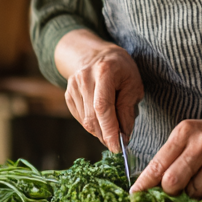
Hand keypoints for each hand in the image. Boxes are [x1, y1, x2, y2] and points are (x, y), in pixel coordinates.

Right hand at [56, 30, 143, 152]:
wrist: (94, 54)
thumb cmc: (119, 68)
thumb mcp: (133, 83)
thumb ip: (128, 108)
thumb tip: (125, 134)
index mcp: (104, 72)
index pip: (103, 107)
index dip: (109, 130)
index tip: (118, 147)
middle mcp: (84, 78)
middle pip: (92, 117)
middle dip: (106, 135)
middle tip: (119, 143)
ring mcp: (72, 87)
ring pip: (86, 121)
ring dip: (100, 132)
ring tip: (113, 129)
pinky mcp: (68, 95)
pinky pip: (81, 118)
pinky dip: (93, 125)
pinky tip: (102, 120)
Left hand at [129, 64, 201, 197]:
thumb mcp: (192, 135)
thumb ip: (172, 157)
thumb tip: (151, 186)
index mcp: (185, 132)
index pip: (158, 164)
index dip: (145, 185)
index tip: (135, 197)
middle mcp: (200, 145)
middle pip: (171, 183)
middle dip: (170, 191)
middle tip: (176, 188)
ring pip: (193, 192)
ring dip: (194, 192)